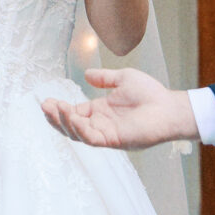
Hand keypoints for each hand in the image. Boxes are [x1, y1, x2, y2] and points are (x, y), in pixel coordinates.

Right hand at [40, 67, 196, 150]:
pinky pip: (90, 138)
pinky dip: (78, 128)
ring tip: (53, 109)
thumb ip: (104, 78)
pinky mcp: (113, 140)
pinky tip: (71, 116)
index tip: (47, 100)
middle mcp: (101, 124)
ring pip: (77, 134)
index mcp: (101, 112)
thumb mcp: (123, 79)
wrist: (170, 107)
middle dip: (56, 118)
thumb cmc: (152, 94)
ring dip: (63, 122)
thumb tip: (87, 74)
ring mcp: (106, 134)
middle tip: (44, 106)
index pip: (75, 113)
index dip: (60, 108)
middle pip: (71, 126)